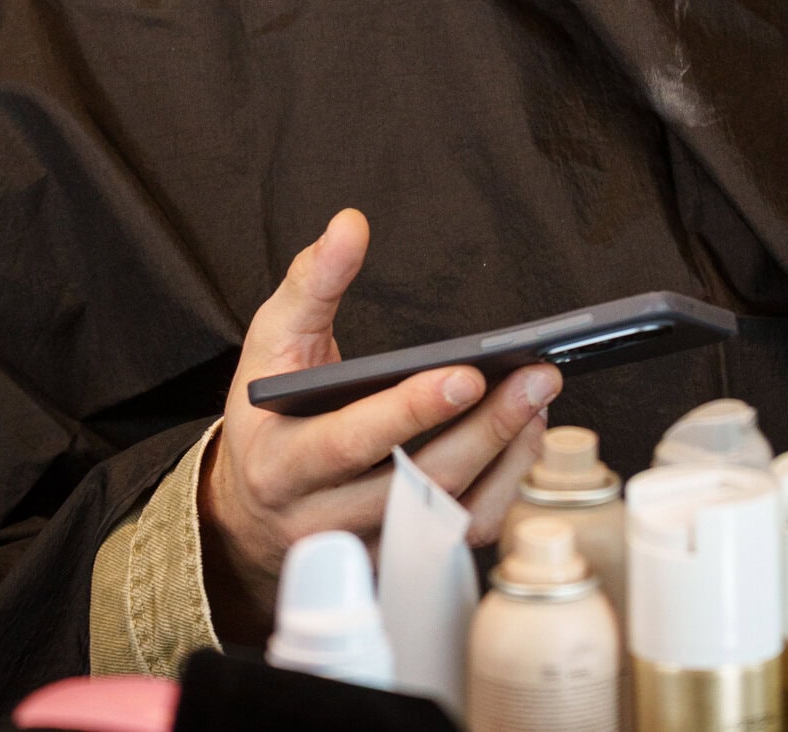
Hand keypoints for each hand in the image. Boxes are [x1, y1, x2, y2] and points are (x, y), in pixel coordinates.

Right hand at [198, 210, 559, 639]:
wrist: (250, 509)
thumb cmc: (269, 411)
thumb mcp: (271, 339)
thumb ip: (313, 282)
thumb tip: (350, 225)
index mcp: (282, 462)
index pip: (349, 443)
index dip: (409, 412)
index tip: (466, 373)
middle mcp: (321, 518)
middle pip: (414, 485)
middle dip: (484, 431)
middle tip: (536, 377)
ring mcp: (364, 548)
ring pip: (446, 518)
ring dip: (503, 461)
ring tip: (538, 402)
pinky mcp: (399, 562)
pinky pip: (457, 536)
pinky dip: (501, 488)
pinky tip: (523, 438)